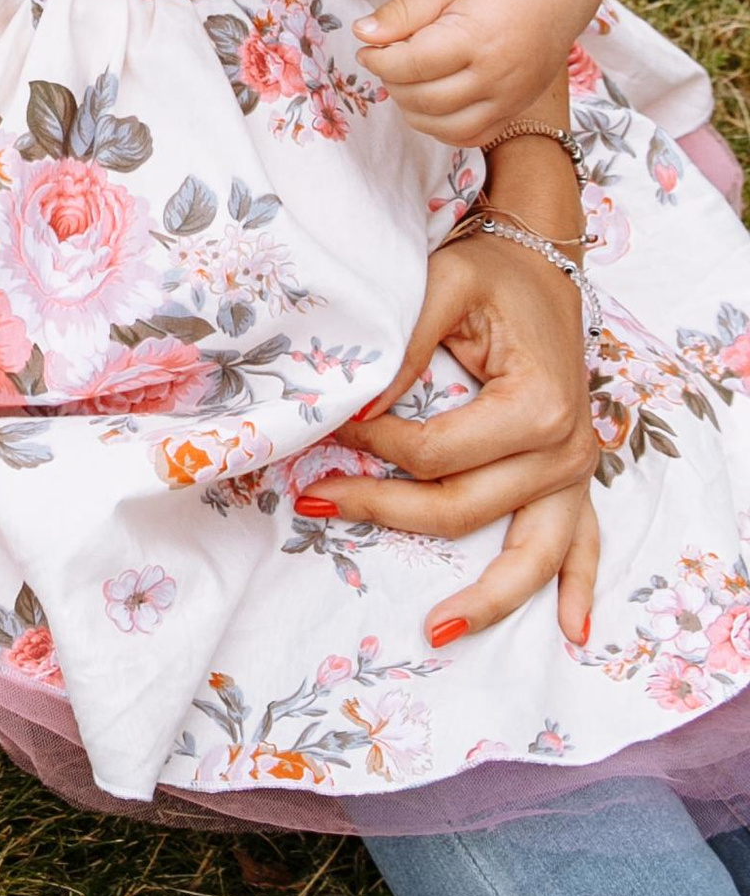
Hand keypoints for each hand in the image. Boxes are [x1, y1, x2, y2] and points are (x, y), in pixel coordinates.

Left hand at [291, 225, 597, 644]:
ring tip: (437, 631)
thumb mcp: (443, 286)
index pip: (435, 454)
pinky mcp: (574, 477)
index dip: (372, 444)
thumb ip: (403, 346)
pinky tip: (570, 628)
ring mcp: (575, 470)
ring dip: (487, 598)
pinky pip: (582, 542)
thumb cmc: (492, 276)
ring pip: (530, 551)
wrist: (543, 264)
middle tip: (313, 500)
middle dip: (382, 510)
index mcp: (537, 406)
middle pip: (463, 507)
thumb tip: (356, 406)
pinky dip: (576, 586)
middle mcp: (565, 449)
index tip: (331, 421)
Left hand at [355, 0, 587, 141]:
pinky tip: (430, 102)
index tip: (369, 48)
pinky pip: (470, 136)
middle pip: (422, 99)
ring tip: (407, 80)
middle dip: (392, 82)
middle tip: (387, 60)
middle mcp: (496, 76)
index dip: (378, 59)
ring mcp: (509, 99)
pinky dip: (441, 128)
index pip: (410, 65)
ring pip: (442, 126)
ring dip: (412, 109)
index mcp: (476, 39)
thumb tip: (363, 32)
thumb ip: (404, 10)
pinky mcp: (515, 110)